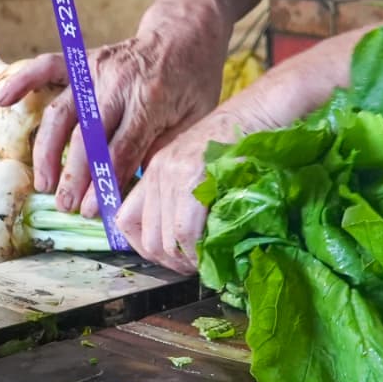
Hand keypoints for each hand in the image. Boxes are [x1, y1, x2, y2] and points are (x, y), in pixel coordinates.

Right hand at [0, 16, 225, 216]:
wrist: (186, 33)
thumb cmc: (193, 82)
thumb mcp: (194, 120)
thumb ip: (162, 150)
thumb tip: (131, 189)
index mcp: (150, 99)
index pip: (121, 150)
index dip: (103, 184)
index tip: (91, 211)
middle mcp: (118, 83)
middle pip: (88, 137)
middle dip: (73, 176)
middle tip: (64, 206)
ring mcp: (97, 69)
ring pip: (62, 112)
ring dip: (47, 150)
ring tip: (44, 183)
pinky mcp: (84, 59)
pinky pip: (47, 67)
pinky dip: (22, 81)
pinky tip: (0, 100)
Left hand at [117, 92, 295, 273]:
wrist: (257, 114)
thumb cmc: (237, 142)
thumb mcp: (199, 167)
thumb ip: (183, 196)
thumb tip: (181, 241)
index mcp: (155, 173)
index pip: (125, 221)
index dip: (143, 247)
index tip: (166, 257)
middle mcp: (158, 174)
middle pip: (146, 238)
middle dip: (168, 261)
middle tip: (191, 267)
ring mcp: (173, 176)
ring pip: (165, 240)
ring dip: (185, 260)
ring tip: (203, 263)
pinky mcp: (193, 179)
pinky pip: (184, 231)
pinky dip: (196, 251)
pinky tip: (209, 253)